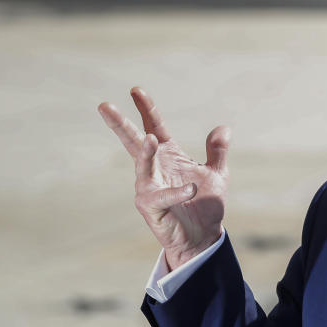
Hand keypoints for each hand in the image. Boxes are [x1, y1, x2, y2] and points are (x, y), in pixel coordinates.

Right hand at [98, 86, 229, 269]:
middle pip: (134, 142)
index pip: (155, 127)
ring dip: (146, 153)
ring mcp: (149, 187)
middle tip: (104, 105)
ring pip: (142, 166)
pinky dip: (176, 192)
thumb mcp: (217, 174)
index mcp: (169, 155)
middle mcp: (154, 168)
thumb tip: (223, 128)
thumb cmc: (205, 205)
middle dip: (120, 124)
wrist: (204, 237)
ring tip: (150, 138)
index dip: (146, 109)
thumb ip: (217, 152)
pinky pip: (161, 196)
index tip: (136, 90)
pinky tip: (191, 189)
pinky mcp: (150, 207)